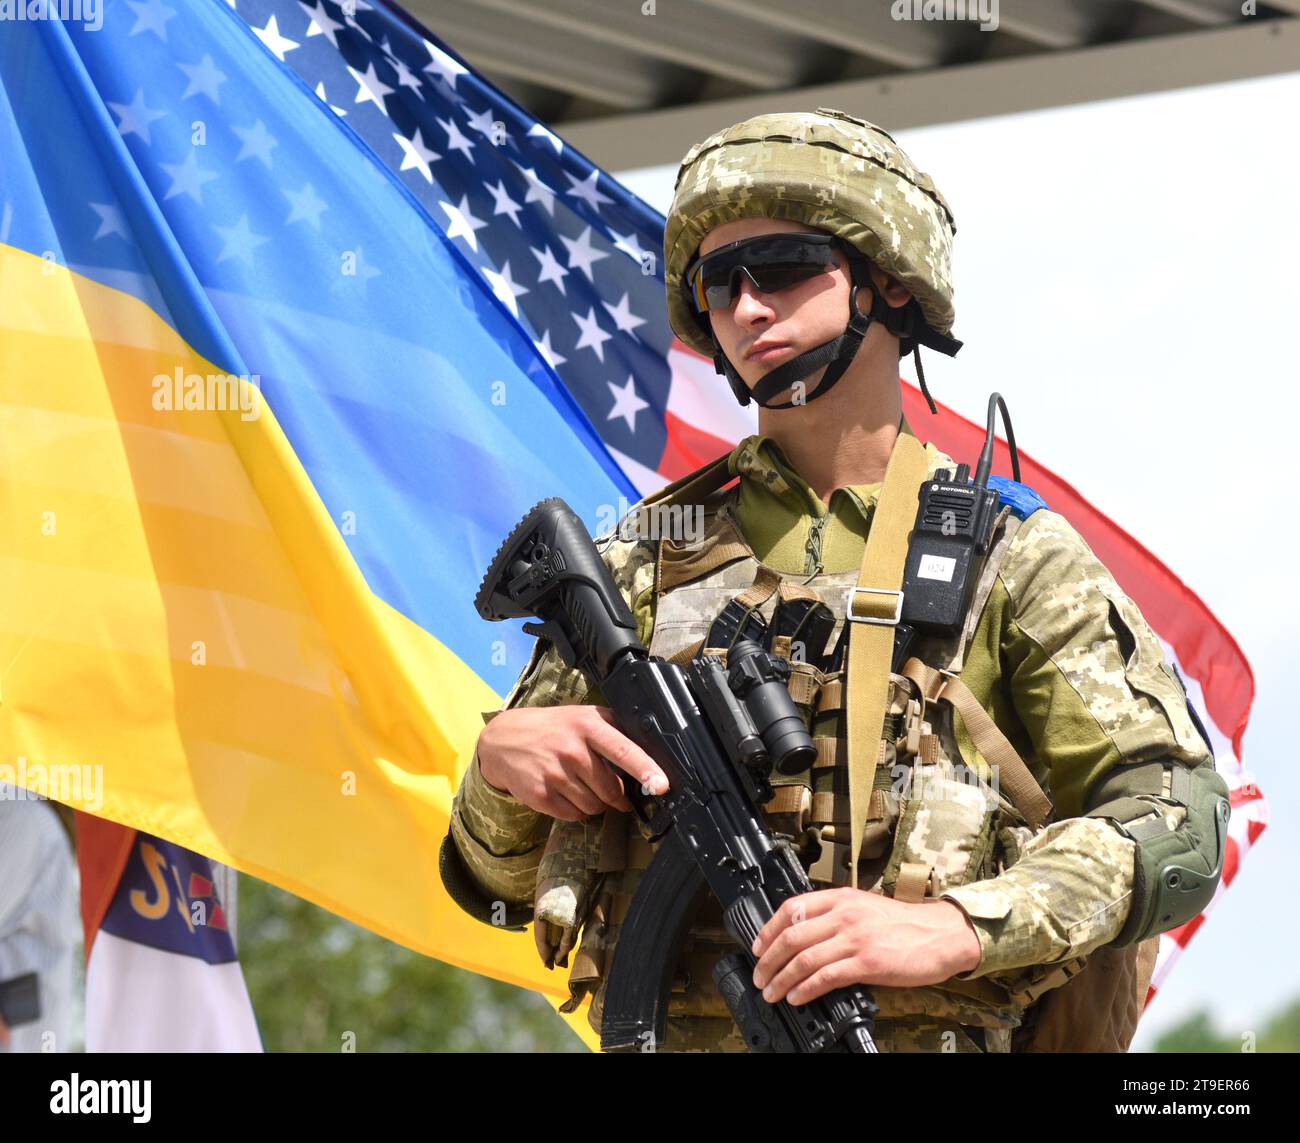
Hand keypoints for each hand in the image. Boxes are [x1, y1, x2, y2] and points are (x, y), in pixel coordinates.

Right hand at [477, 705, 669, 820]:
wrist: (502, 740)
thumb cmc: (552, 728)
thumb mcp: (583, 716)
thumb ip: (614, 730)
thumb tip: (651, 754)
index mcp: (587, 725)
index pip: (624, 750)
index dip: (646, 770)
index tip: (662, 785)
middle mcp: (571, 749)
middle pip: (611, 789)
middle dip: (617, 796)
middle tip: (613, 791)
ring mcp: (554, 774)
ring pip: (594, 806)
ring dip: (594, 802)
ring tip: (580, 784)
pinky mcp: (540, 795)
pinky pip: (574, 815)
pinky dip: (575, 809)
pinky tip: (564, 791)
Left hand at [750, 889, 981, 1004]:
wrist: (939, 934)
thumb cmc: (903, 924)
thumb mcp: (863, 906)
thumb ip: (834, 915)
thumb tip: (802, 936)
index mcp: (840, 898)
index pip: (791, 908)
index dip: (767, 930)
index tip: (757, 948)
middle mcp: (844, 914)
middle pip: (791, 935)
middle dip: (768, 960)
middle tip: (759, 976)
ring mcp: (855, 938)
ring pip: (804, 958)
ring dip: (781, 978)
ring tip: (772, 992)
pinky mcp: (867, 962)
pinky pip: (826, 976)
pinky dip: (805, 989)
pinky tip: (797, 997)